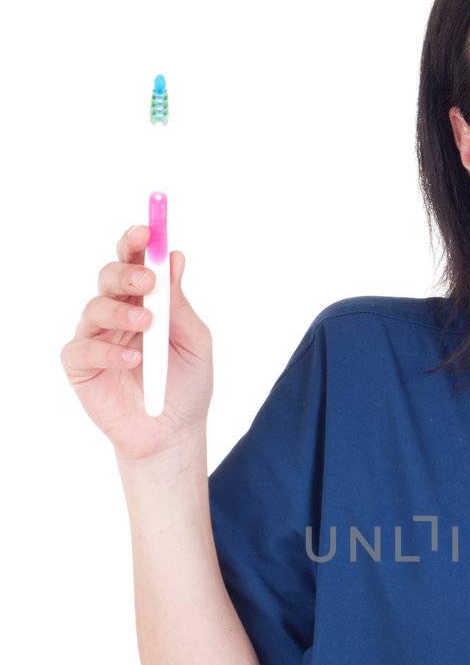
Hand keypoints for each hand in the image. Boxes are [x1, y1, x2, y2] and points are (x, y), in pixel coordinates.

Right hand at [60, 223, 212, 461]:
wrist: (174, 433)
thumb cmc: (186, 385)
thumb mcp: (194, 341)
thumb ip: (180, 304)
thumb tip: (174, 257)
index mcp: (144, 301)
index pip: (134, 262)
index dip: (137, 243)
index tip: (148, 231)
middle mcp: (116, 314)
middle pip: (108, 277)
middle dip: (126, 272)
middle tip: (147, 280)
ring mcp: (96, 338)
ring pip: (95, 308)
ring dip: (121, 311)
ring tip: (147, 323)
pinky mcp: (81, 366)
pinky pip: (84, 349)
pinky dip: (109, 350)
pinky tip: (133, 358)